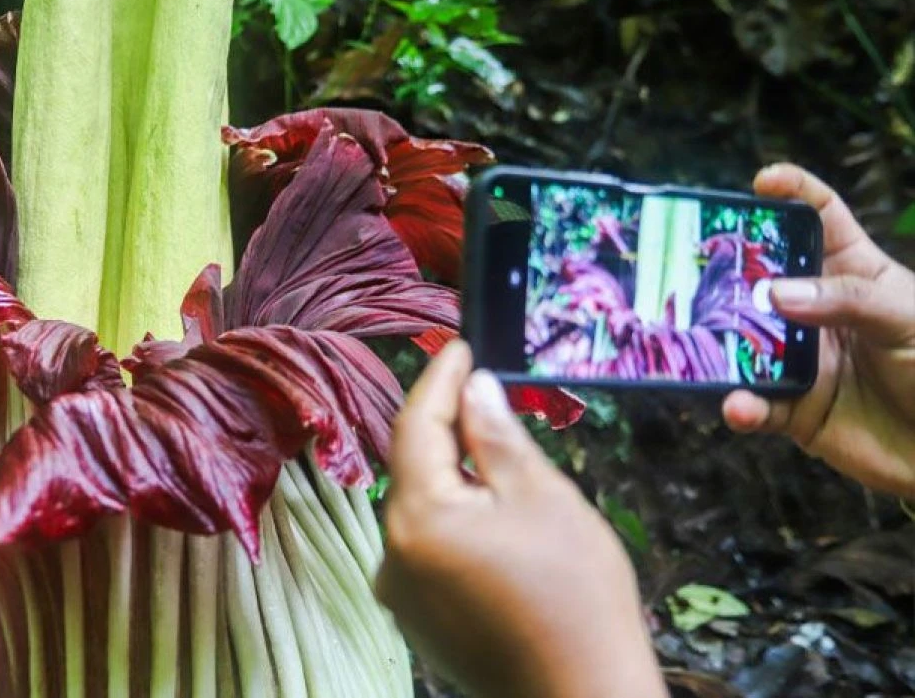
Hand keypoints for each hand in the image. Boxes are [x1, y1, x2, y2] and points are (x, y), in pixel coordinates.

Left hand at [375, 341, 666, 697]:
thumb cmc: (575, 599)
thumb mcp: (543, 497)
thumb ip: (497, 437)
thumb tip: (474, 389)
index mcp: (418, 519)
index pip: (416, 426)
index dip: (438, 381)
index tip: (459, 346)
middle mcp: (393, 556)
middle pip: (415, 471)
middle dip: (450, 432)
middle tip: (488, 395)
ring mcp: (402, 594)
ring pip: (424, 511)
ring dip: (456, 482)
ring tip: (506, 467)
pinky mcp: (419, 621)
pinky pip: (430, 551)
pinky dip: (456, 526)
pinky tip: (497, 525)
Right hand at [723, 164, 914, 497]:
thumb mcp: (908, 317)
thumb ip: (848, 300)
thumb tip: (777, 294)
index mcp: (853, 273)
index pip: (821, 218)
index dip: (792, 192)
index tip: (763, 182)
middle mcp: (817, 311)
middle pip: (763, 278)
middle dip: (728, 270)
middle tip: (699, 268)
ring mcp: (800, 359)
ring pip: (744, 343)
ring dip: (721, 344)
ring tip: (702, 342)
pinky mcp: (792, 409)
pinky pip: (755, 406)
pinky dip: (741, 407)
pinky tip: (739, 405)